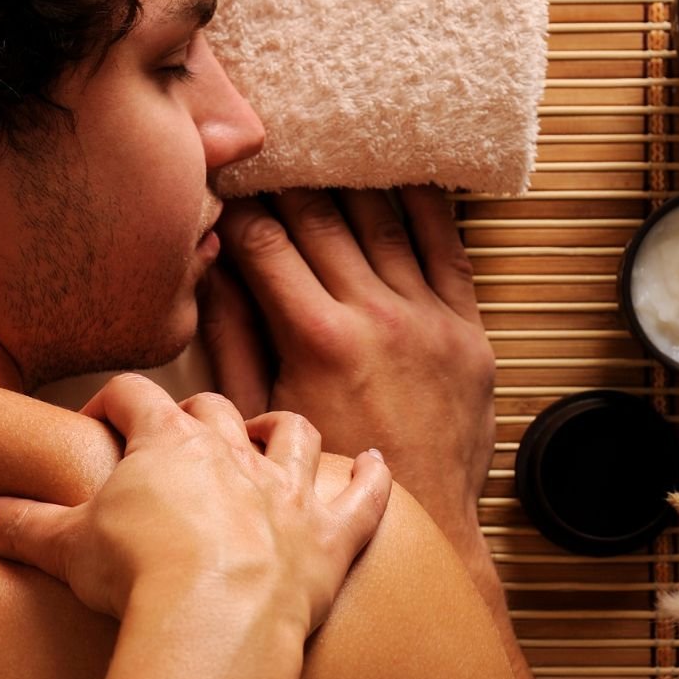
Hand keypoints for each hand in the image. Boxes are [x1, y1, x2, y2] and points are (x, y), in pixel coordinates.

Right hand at [0, 373, 390, 633]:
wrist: (215, 617)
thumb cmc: (138, 576)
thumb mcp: (64, 547)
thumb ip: (18, 526)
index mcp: (166, 443)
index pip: (135, 396)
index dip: (113, 403)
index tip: (99, 422)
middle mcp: (233, 452)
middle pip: (215, 409)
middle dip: (196, 417)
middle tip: (178, 440)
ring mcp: (287, 490)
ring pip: (292, 434)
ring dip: (280, 431)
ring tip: (271, 436)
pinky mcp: (331, 534)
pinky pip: (363, 496)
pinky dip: (373, 479)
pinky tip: (380, 463)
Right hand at [200, 187, 495, 555]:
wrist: (424, 528)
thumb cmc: (327, 479)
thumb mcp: (260, 412)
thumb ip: (232, 336)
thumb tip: (207, 271)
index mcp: (319, 339)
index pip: (267, 243)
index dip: (240, 208)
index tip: (226, 186)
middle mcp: (378, 318)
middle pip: (324, 220)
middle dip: (290, 181)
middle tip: (271, 153)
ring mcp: (431, 320)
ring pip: (385, 221)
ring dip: (353, 179)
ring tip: (328, 150)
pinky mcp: (470, 330)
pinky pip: (447, 247)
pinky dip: (423, 205)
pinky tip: (403, 174)